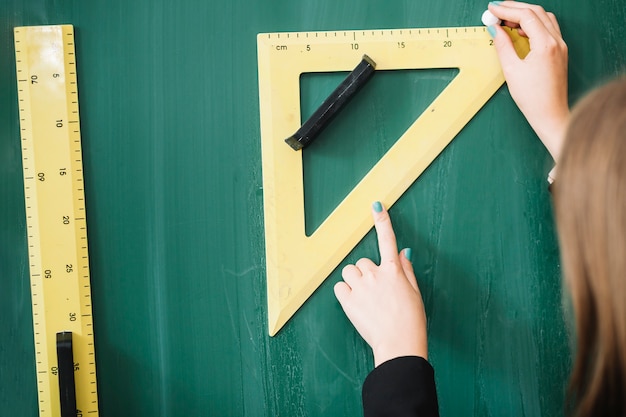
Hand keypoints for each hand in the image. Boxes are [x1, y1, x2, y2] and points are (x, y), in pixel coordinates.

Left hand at [334, 202, 427, 366]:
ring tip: (365, 300)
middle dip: (366, 274)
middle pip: (363, 262)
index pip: (388, 240)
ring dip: (354, 281)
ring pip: (349, 271)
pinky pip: (340, 287)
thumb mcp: (415, 293)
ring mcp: (361, 286)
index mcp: (394, 271)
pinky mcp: (348, 299)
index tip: (376, 205)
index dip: (382, 221)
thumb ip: (406, 270)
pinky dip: (345, 294)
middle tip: (375, 293)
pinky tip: (356, 305)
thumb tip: (402, 252)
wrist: (399, 344)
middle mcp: (376, 274)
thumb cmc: (410, 321)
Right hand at [488, 1, 569, 160]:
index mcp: (546, 44)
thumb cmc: (533, 98)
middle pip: (536, 12)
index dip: (506, 10)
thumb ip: (503, 46)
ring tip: (506, 19)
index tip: (492, 9)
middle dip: (515, 8)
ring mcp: (560, 46)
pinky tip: (520, 30)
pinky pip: (547, 29)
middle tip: (496, 9)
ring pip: (544, 18)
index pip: (526, 16)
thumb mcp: (512, 70)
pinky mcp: (559, 52)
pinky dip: (533, 24)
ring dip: (525, 14)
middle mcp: (557, 41)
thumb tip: (496, 30)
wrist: (550, 114)